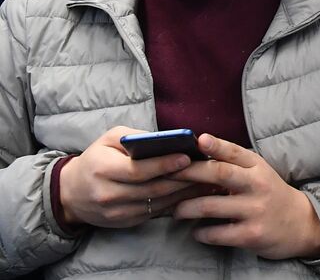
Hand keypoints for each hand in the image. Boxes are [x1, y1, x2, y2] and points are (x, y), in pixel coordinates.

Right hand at [58, 126, 207, 228]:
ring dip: (184, 192)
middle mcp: (108, 194)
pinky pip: (155, 212)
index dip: (163, 164)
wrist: (71, 193)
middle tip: (207, 169)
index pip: (137, 170)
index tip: (186, 157)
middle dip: (181, 179)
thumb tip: (167, 139)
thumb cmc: (96, 159)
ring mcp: (117, 212)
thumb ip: (135, 137)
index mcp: (102, 169)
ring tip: (206, 180)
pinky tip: (192, 192)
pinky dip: (176, 202)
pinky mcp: (125, 222)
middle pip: (151, 188)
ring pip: (157, 203)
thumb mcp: (110, 139)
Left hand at [172, 134, 319, 260]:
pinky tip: (197, 231)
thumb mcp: (259, 174)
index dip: (216, 145)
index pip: (235, 152)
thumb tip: (196, 157)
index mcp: (258, 167)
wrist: (299, 224)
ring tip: (177, 210)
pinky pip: (215, 233)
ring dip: (185, 208)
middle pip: (219, 174)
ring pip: (210, 206)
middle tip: (168, 175)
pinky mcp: (251, 234)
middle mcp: (258, 185)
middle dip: (189, 173)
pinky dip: (200, 232)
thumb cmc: (270, 195)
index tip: (198, 139)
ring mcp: (255, 210)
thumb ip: (234, 166)